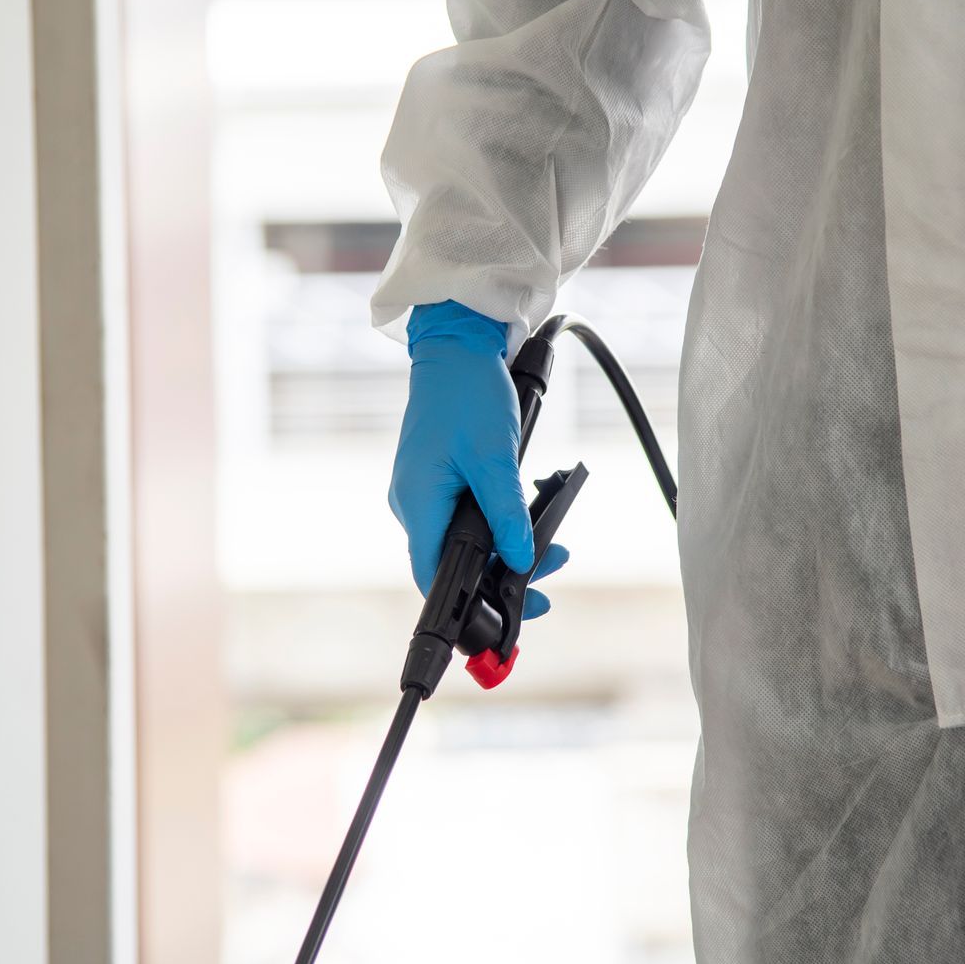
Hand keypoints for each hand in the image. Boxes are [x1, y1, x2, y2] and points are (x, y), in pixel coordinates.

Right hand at [389, 302, 569, 616]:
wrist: (456, 347)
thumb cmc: (468, 395)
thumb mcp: (496, 459)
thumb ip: (508, 515)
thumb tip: (522, 561)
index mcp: (417, 504)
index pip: (432, 577)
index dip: (467, 604)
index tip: (507, 616)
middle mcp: (412, 504)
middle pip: (452, 563)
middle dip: (502, 575)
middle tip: (549, 573)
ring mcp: (422, 492)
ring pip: (462, 540)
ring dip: (505, 547)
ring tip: (552, 546)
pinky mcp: (435, 479)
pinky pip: (462, 518)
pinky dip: (495, 524)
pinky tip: (524, 517)